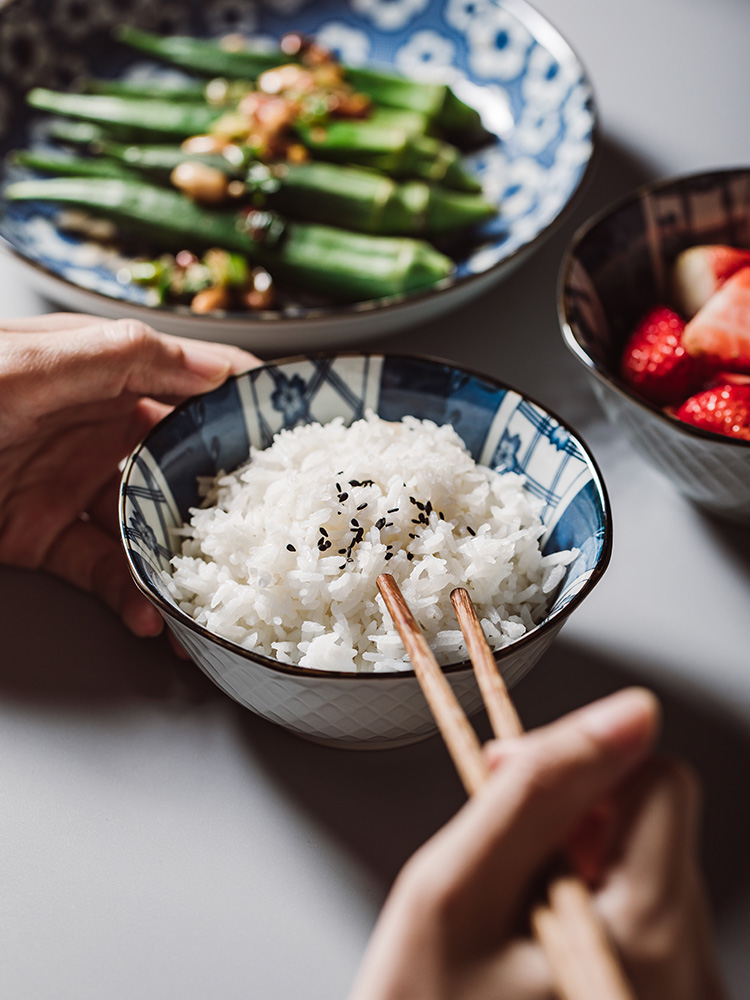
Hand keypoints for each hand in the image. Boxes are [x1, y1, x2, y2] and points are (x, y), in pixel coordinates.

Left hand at [0, 313, 257, 635]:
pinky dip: (127, 597)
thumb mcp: (23, 368)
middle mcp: (90, 427)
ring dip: (177, 563)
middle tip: (265, 529)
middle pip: (177, 460)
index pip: (184, 378)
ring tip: (206, 598)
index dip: (238, 397)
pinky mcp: (42, 537)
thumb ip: (116, 356)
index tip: (290, 422)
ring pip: (145, 524)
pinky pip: (101, 569)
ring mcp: (68, 485)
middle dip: (222, 498)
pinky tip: (146, 617)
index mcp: (93, 372)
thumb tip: (206, 362)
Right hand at [349, 689, 726, 999]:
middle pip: (656, 827)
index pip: (661, 780)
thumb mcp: (452, 892)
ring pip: (649, 870)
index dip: (580, 769)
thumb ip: (539, 790)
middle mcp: (695, 982)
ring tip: (513, 918)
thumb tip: (627, 713)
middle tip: (499, 865)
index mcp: (649, 947)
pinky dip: (591, 911)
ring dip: (578, 867)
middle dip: (575, 823)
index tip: (518, 792)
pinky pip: (647, 924)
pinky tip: (537, 946)